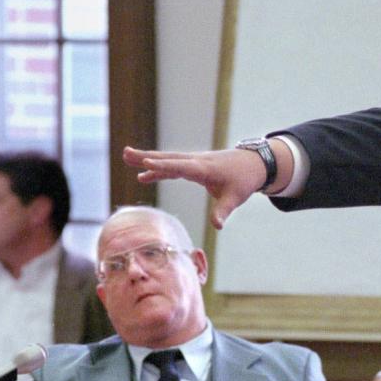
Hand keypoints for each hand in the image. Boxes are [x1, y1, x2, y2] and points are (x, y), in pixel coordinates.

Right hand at [122, 146, 265, 228]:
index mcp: (204, 169)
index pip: (180, 167)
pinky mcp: (195, 164)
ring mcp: (195, 161)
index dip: (162, 166)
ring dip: (148, 159)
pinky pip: (173, 165)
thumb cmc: (244, 181)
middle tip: (125, 154)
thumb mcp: (235, 198)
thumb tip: (217, 227)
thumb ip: (223, 212)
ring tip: (126, 157)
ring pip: (168, 159)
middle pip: (168, 159)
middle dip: (147, 157)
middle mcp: (196, 161)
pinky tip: (144, 176)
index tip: (145, 163)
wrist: (255, 164)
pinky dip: (159, 169)